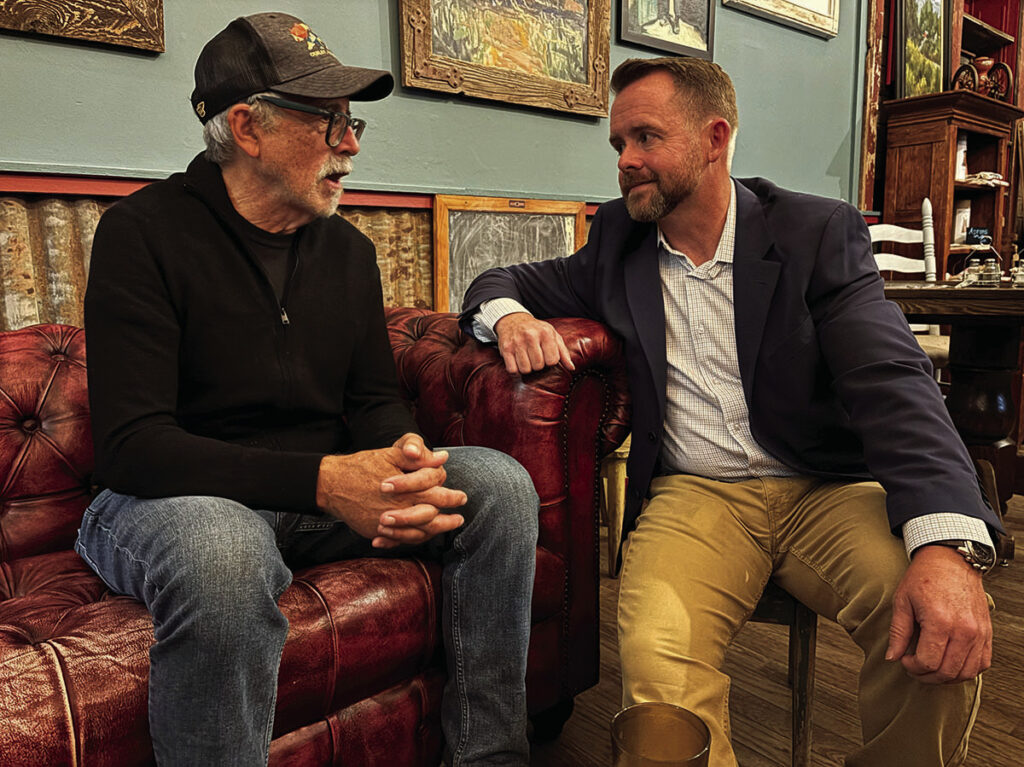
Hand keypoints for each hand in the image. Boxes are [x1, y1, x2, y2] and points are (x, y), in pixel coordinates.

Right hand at [316, 433, 465, 547]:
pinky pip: (399, 539)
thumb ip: (417, 458)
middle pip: (430, 519)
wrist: (331, 484)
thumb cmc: (362, 466)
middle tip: (459, 519)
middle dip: (447, 520)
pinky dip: (412, 538)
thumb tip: (443, 457)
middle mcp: (398, 509)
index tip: (462, 498)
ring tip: (445, 529)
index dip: (451, 497)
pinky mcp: (376, 530)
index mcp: (405, 490)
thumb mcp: (390, 455)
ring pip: (416, 533)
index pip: (435, 495)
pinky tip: (421, 535)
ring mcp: (386, 523)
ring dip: (434, 532)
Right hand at [494, 312, 574, 374]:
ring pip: (525, 369)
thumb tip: (571, 368)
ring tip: (526, 359)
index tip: (546, 356)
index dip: (550, 361)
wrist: (513, 320)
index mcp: (546, 333)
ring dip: (527, 368)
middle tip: (535, 357)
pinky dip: (515, 370)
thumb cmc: (536, 330)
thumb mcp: (553, 335)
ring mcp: (517, 342)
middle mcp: (531, 336)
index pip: (552, 360)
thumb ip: (563, 352)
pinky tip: (517, 362)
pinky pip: (512, 369)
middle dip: (538, 365)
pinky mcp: (506, 348)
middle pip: (538, 366)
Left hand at [886, 544, 991, 682]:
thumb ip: (898, 632)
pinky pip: (982, 663)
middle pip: (947, 672)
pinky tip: (950, 663)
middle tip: (914, 668)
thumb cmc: (925, 577)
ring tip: (931, 668)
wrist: (951, 560)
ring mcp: (979, 633)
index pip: (928, 662)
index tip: (904, 660)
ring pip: (966, 673)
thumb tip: (892, 657)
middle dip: (926, 676)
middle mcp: (964, 630)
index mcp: (940, 621)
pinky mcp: (987, 633)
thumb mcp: (902, 601)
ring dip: (946, 677)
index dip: (912, 667)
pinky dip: (966, 670)